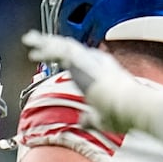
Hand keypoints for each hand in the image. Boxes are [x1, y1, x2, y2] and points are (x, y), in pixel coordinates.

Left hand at [20, 31, 143, 124]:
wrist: (132, 107)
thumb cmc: (123, 113)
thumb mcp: (102, 118)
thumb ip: (91, 118)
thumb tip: (84, 121)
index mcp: (102, 72)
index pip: (80, 59)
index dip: (65, 56)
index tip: (55, 56)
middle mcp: (96, 62)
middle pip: (69, 48)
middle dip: (52, 44)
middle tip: (37, 41)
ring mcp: (89, 60)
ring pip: (62, 46)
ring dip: (45, 44)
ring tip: (30, 39)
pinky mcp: (82, 62)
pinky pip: (59, 51)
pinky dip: (47, 50)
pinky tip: (35, 51)